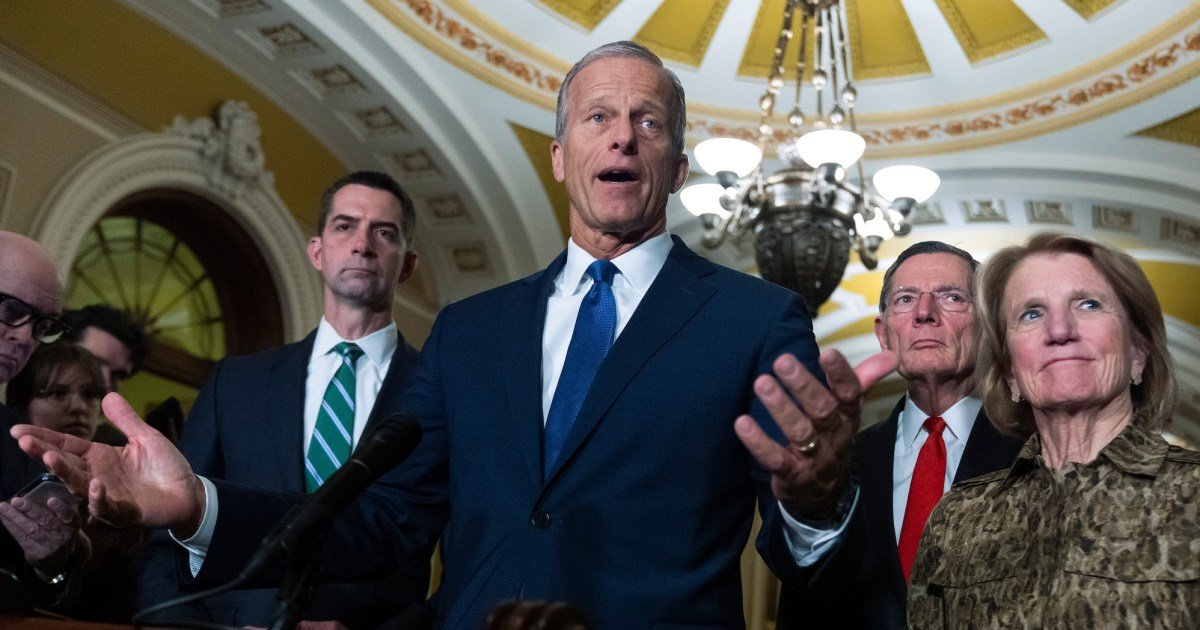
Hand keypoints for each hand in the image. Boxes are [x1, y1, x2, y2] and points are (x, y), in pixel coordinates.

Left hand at [0, 495, 82, 569]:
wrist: (59, 558)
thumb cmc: (61, 530)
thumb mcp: (67, 520)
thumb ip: (59, 508)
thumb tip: (41, 491)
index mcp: (72, 523)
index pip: (69, 515)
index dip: (60, 507)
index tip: (51, 500)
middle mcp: (62, 535)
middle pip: (45, 520)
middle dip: (30, 509)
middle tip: (16, 500)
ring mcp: (49, 545)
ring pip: (30, 528)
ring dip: (15, 517)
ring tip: (3, 507)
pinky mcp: (35, 552)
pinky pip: (21, 537)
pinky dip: (11, 526)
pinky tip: (3, 517)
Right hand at [11, 393, 204, 533]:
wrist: (189, 492)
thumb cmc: (165, 467)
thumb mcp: (146, 438)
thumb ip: (126, 420)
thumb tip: (108, 394)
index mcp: (101, 457)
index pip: (67, 445)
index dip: (44, 438)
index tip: (18, 430)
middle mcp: (98, 476)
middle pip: (66, 464)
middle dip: (43, 453)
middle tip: (23, 441)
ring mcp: (108, 495)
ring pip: (79, 484)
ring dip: (64, 472)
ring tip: (48, 458)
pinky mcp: (124, 511)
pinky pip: (105, 506)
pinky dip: (98, 497)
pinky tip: (94, 484)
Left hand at [735, 348, 897, 519]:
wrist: (825, 492)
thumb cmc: (832, 436)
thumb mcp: (850, 410)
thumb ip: (863, 379)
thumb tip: (891, 354)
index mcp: (848, 415)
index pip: (850, 392)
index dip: (840, 373)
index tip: (826, 352)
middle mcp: (834, 435)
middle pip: (822, 409)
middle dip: (803, 384)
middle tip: (782, 360)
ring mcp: (814, 457)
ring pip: (799, 432)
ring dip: (780, 407)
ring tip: (761, 382)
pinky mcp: (792, 475)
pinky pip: (776, 459)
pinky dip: (759, 442)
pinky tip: (742, 423)